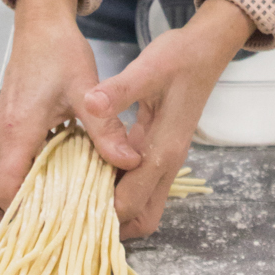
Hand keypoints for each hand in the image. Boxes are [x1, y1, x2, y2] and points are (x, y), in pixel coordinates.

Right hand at [0, 0, 139, 235]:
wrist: (39, 25)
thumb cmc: (59, 52)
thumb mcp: (88, 89)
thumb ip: (106, 127)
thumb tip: (129, 161)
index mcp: (18, 131)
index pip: (4, 189)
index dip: (22, 215)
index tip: (51, 231)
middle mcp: (0, 139)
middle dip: (4, 225)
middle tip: (42, 236)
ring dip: (10, 209)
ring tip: (48, 219)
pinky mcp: (5, 134)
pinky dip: (16, 189)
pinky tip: (51, 189)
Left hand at [83, 0, 253, 240]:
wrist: (207, 49)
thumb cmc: (180, 58)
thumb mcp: (148, 67)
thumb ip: (120, 90)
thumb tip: (91, 103)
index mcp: (164, 150)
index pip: (131, 202)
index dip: (102, 213)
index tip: (67, 212)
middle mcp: (167, 163)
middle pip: (142, 217)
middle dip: (111, 225)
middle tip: (73, 213)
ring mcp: (164, 159)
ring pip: (142, 205)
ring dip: (115, 209)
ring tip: (76, 198)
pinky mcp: (158, 151)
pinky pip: (138, 184)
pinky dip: (117, 189)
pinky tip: (89, 174)